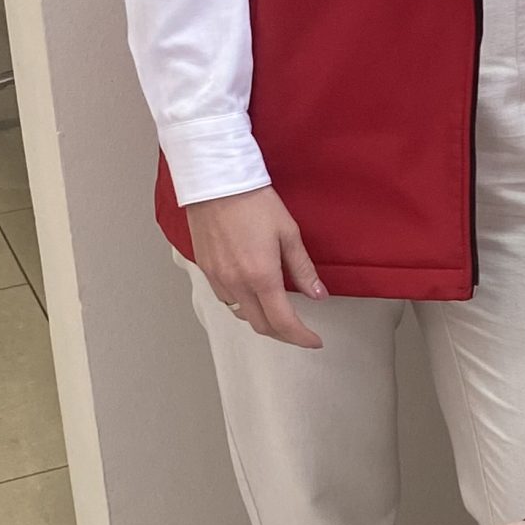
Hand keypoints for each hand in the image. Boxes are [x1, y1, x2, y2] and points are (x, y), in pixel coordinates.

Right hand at [185, 187, 325, 346]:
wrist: (216, 183)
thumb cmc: (254, 202)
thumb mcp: (288, 233)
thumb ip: (303, 269)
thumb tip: (318, 294)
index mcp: (261, 276)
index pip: (283, 321)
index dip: (301, 337)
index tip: (314, 341)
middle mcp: (236, 283)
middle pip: (261, 325)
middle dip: (283, 334)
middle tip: (300, 332)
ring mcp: (218, 278)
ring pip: (241, 314)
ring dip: (261, 320)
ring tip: (278, 314)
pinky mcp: (205, 270)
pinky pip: (226, 299)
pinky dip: (243, 305)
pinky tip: (253, 295)